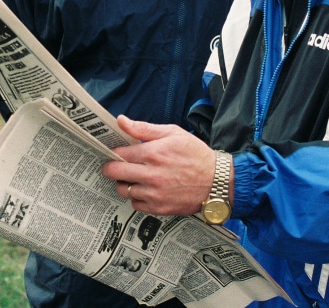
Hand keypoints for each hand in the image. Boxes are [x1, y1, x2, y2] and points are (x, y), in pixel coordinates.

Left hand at [101, 115, 216, 215]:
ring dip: (125, 183)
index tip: (115, 152)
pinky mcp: (159, 208)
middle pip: (115, 173)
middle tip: (115, 166)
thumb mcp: (173, 133)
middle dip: (111, 168)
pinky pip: (135, 204)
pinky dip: (137, 197)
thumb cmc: (195, 154)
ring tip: (134, 177)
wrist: (216, 181)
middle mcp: (151, 175)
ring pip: (123, 190)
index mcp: (153, 153)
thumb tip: (121, 121)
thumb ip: (144, 128)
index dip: (114, 152)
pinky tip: (146, 189)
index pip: (119, 153)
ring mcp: (154, 194)